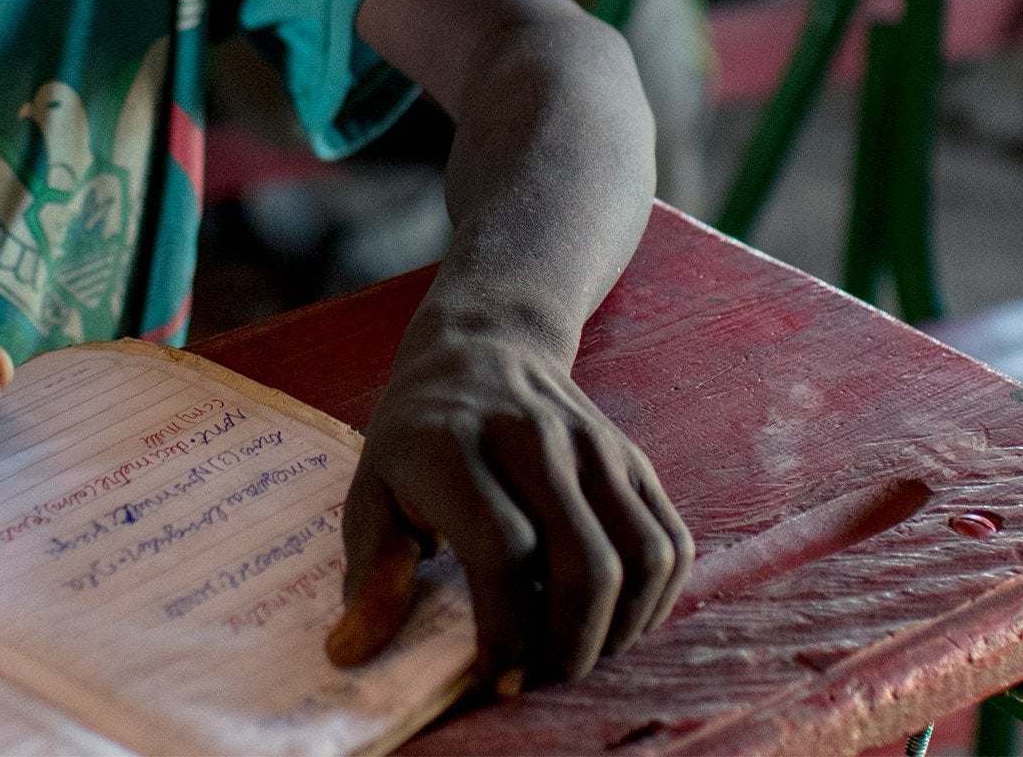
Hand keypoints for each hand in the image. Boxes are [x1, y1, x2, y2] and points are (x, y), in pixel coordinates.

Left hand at [327, 314, 689, 691]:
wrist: (483, 345)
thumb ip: (371, 570)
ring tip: (576, 653)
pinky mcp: (631, 457)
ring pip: (641, 556)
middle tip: (541, 676)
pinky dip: (655, 598)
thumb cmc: (419, 434)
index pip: (503, 550)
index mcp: (452, 445)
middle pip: (585, 562)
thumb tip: (353, 652)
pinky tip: (613, 621)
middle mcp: (531, 438)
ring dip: (618, 629)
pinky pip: (670, 540)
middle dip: (571, 645)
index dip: (506, 628)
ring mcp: (592, 444)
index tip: (496, 674)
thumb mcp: (371, 486)